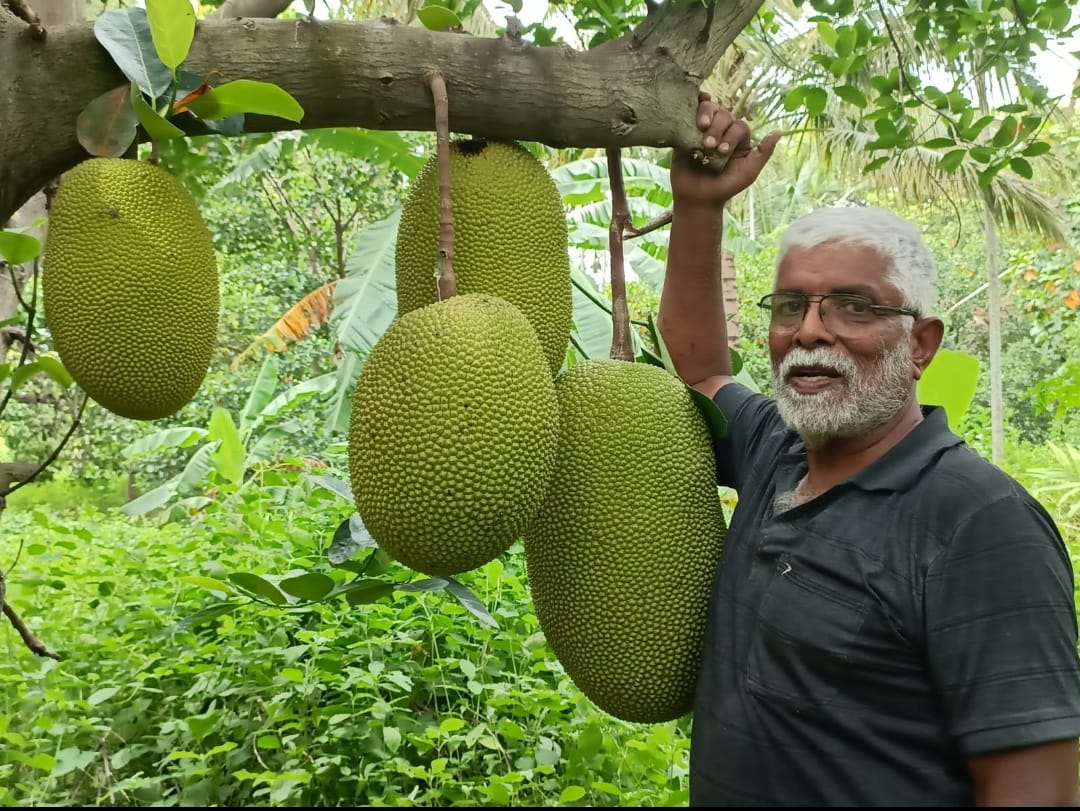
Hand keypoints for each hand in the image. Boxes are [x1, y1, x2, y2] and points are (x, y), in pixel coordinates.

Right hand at [670, 93, 781, 208]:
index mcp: (740, 140)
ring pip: (710, 109)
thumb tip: (780, 131)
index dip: (731, 135)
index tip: (722, 152)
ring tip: (700, 130)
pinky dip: (695, 104)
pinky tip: (694, 104)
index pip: (739, 126)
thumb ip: (763, 153)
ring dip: (706, 116)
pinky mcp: (688, 131)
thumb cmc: (724, 188)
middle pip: (724, 115)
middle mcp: (724, 131)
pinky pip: (692, 111)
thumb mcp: (748, 173)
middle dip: (717, 129)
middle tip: (709, 146)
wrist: (697, 198)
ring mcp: (705, 130)